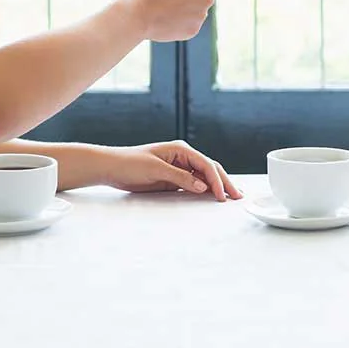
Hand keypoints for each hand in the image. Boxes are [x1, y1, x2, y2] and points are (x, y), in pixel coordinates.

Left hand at [102, 140, 242, 201]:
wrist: (111, 167)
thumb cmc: (130, 163)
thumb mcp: (155, 170)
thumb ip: (180, 177)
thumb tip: (202, 186)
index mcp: (181, 149)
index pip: (206, 164)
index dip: (217, 180)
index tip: (223, 195)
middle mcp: (183, 157)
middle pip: (210, 169)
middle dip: (224, 182)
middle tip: (237, 197)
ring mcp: (179, 168)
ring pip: (204, 177)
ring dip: (217, 187)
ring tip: (231, 198)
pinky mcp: (173, 178)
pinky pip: (194, 184)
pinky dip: (205, 191)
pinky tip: (212, 198)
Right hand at [125, 0, 277, 41]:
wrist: (136, 13)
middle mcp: (208, 0)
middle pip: (204, 0)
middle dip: (190, 0)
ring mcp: (202, 18)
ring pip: (195, 14)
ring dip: (181, 12)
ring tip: (164, 10)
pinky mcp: (193, 32)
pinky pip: (188, 26)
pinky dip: (178, 25)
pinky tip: (165, 22)